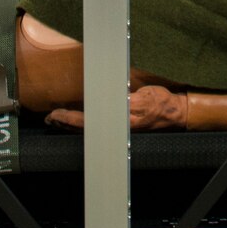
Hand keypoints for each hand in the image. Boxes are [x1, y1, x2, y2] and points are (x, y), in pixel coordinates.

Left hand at [45, 85, 188, 131]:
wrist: (176, 114)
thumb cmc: (162, 104)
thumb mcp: (146, 97)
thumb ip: (128, 100)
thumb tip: (110, 100)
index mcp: (122, 121)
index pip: (88, 122)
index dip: (70, 119)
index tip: (56, 114)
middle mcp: (118, 129)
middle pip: (84, 129)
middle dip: (65, 124)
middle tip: (50, 118)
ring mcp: (119, 130)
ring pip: (89, 130)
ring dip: (72, 126)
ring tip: (57, 120)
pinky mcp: (122, 128)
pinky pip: (97, 128)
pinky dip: (83, 125)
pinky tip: (78, 121)